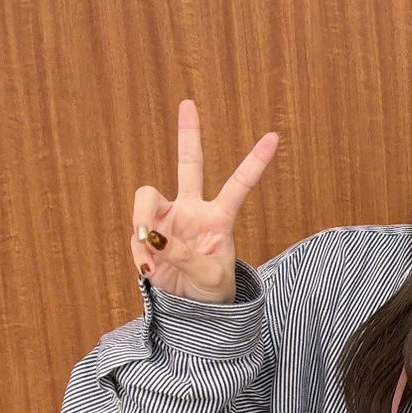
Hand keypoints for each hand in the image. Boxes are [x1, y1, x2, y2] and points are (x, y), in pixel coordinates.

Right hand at [129, 100, 278, 303]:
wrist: (192, 309)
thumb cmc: (212, 291)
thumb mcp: (209, 277)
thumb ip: (186, 256)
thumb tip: (154, 237)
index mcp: (220, 217)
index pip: (239, 185)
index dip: (255, 162)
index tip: (274, 137)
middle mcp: (192, 210)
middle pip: (189, 164)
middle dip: (188, 134)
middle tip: (188, 103)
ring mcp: (168, 219)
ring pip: (146, 198)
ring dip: (142, 222)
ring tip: (151, 254)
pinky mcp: (146, 234)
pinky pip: (136, 236)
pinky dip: (140, 255)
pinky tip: (150, 271)